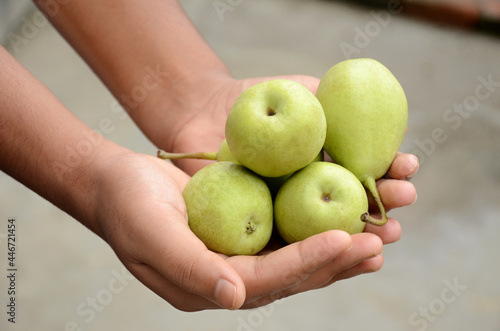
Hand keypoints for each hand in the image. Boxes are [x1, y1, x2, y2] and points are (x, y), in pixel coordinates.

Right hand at [92, 143, 416, 310]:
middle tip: (378, 242)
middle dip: (337, 260)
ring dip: (339, 247)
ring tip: (379, 237)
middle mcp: (231, 276)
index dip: (307, 262)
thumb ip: (189, 268)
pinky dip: (318, 226)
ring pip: (297, 256)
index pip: (267, 280)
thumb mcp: (152, 234)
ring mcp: (241, 254)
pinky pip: (288, 232)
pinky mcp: (246, 229)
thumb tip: (235, 298)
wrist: (118, 184)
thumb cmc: (129, 206)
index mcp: (210, 285)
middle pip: (292, 274)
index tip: (346, 240)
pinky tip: (347, 217)